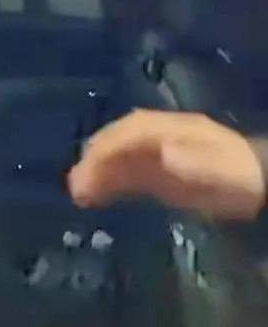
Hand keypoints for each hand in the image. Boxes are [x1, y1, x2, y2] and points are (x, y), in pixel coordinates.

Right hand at [68, 110, 265, 220]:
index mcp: (172, 129)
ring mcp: (156, 155)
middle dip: (94, 160)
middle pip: (118, 141)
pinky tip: (92, 197)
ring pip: (117, 158)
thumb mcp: (221, 169)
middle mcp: (158, 137)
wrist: (260, 185)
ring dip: (95, 173)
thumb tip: (163, 152)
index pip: (130, 132)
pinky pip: (125, 174)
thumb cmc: (239, 177)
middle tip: (76, 186)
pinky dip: (106, 183)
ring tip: (77, 194)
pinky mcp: (157, 175)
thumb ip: (193, 161)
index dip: (107, 149)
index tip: (89, 171)